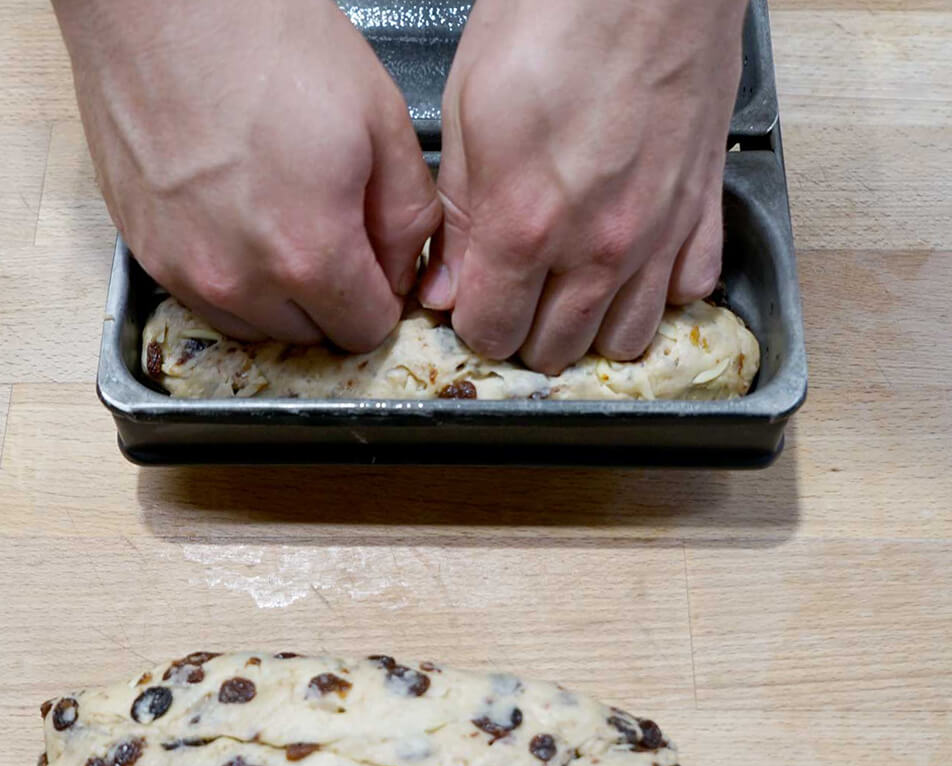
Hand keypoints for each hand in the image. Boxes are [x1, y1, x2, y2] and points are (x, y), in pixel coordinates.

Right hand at [53, 0, 439, 348]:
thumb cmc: (269, 40)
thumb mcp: (380, 121)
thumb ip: (409, 218)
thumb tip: (404, 273)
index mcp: (308, 255)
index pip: (364, 331)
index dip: (381, 298)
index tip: (375, 261)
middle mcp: (239, 282)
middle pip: (311, 335)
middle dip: (333, 298)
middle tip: (330, 229)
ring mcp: (183, 271)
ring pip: (256, 327)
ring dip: (280, 298)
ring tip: (279, 222)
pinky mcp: (145, 252)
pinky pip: (204, 301)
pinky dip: (231, 280)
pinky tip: (235, 221)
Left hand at [419, 0, 746, 372]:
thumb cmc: (551, 20)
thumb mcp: (468, 112)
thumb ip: (456, 219)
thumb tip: (444, 291)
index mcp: (525, 226)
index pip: (492, 333)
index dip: (475, 324)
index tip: (474, 301)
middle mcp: (597, 248)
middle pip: (556, 350)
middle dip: (527, 333)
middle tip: (518, 294)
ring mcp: (657, 235)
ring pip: (624, 340)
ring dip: (591, 328)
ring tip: (572, 291)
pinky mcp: (703, 211)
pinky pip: (689, 293)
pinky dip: (660, 293)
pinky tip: (634, 265)